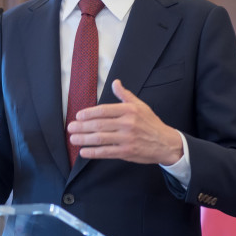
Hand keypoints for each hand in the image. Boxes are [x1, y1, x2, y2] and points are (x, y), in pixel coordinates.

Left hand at [67, 79, 183, 164]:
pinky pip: (106, 152)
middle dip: (82, 126)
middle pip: (99, 124)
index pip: (104, 110)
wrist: (165, 143)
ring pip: (100, 138)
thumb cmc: (151, 123)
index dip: (89, 113)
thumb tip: (115, 82)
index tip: (78, 115)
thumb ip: (125, 95)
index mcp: (129, 110)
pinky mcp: (126, 152)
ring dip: (84, 139)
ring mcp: (126, 139)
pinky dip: (93, 152)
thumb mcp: (140, 105)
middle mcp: (127, 124)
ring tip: (73, 138)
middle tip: (70, 127)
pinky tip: (84, 152)